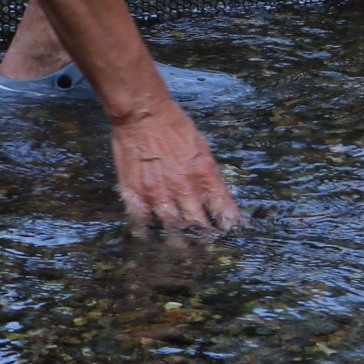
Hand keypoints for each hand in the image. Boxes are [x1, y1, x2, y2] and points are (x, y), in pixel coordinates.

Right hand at [109, 102, 241, 234]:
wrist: (143, 115)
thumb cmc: (174, 125)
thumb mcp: (202, 147)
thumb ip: (208, 174)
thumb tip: (214, 196)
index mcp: (205, 173)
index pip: (223, 208)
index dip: (228, 224)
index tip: (228, 231)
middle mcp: (184, 187)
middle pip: (198, 226)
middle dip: (205, 239)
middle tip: (206, 245)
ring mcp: (158, 193)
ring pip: (172, 230)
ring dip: (179, 242)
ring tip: (183, 248)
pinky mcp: (135, 194)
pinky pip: (143, 224)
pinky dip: (149, 234)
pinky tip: (153, 237)